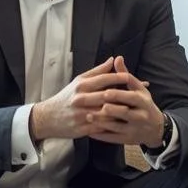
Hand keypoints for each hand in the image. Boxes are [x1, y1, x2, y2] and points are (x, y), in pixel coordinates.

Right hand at [29, 57, 156, 142]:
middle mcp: (81, 98)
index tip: (132, 78)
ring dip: (121, 111)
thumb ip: (97, 71)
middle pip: (107, 95)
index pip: (104, 79)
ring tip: (135, 109)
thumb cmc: (66, 97)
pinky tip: (124, 123)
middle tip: (140, 94)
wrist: (48, 118)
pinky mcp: (82, 127)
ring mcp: (82, 114)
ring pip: (106, 111)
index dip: (119, 78)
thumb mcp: (79, 81)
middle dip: (124, 95)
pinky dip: (113, 124)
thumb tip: (113, 59)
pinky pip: (102, 125)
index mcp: (82, 85)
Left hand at [83, 55, 165, 147]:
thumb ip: (125, 75)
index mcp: (142, 100)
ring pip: (116, 126)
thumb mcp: (138, 89)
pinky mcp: (128, 139)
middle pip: (124, 112)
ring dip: (102, 121)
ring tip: (88, 116)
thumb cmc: (143, 105)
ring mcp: (134, 128)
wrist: (156, 129)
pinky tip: (90, 130)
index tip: (104, 91)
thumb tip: (117, 58)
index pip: (131, 96)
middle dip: (110, 108)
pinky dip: (101, 134)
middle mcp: (140, 115)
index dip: (118, 94)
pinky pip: (113, 138)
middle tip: (95, 104)